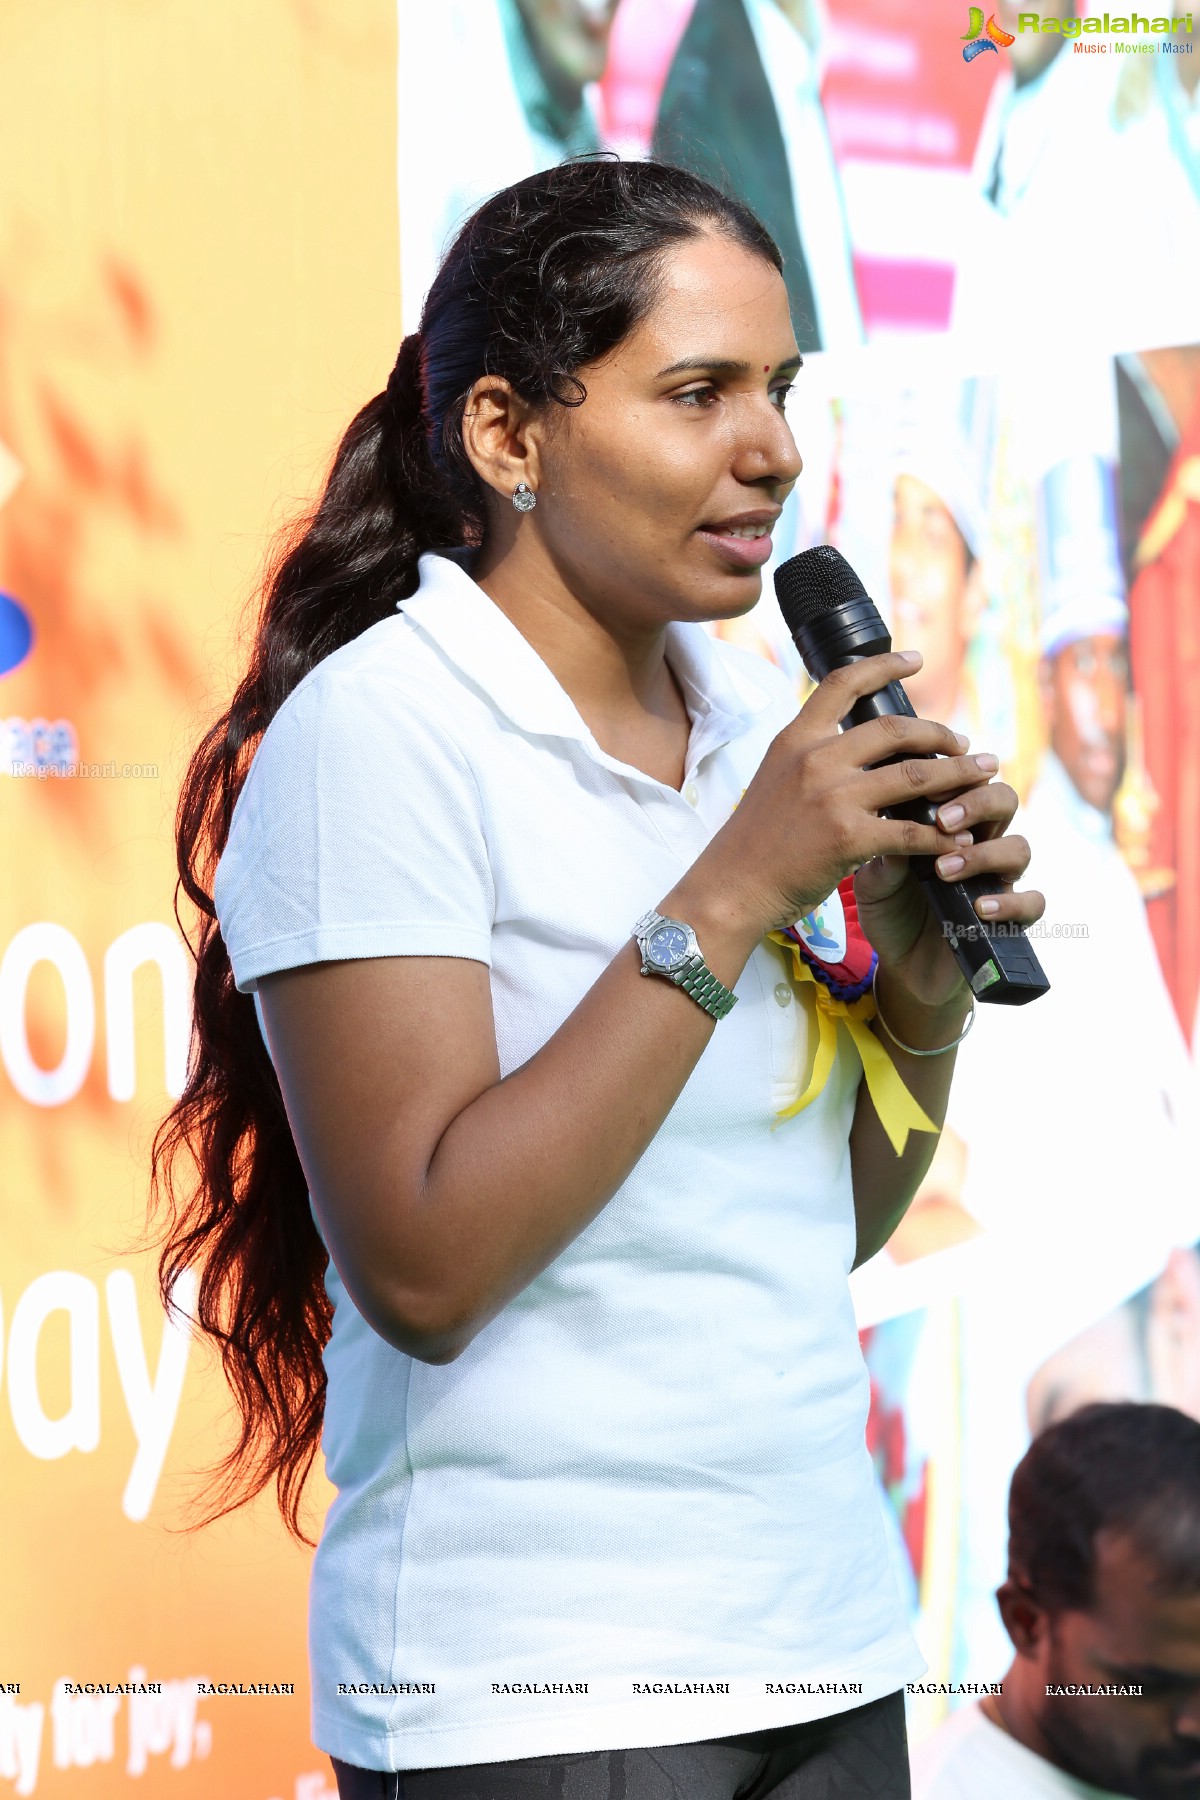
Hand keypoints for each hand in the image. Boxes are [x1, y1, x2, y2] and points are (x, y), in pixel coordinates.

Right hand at [691, 653, 1011, 937]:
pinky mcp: (848, 839)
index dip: (884, 665)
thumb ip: (809, 758)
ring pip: (916, 774)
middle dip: (940, 733)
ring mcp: (832, 797)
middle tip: (965, 744)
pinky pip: (912, 831)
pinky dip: (941, 835)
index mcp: (795, 740)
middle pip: (894, 728)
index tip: (915, 659)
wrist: (729, 888)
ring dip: (958, 775)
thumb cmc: (753, 843)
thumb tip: (852, 747)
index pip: (843, 683)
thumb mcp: (773, 780)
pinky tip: (958, 840)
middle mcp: (815, 759)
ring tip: (982, 776)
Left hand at [854, 752, 1044, 1013]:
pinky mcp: (1009, 918)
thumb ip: (882, 852)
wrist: (901, 964)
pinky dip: (1010, 903)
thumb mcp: (874, 880)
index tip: (925, 781)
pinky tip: (980, 908)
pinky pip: (1032, 903)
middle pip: (1004, 799)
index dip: (953, 773)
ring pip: (1020, 848)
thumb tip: (889, 821)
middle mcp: (980, 844)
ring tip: (944, 870)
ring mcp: (997, 879)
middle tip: (943, 818)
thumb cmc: (889, 910)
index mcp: (950, 825)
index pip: (965, 781)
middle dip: (978, 801)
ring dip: (984, 854)